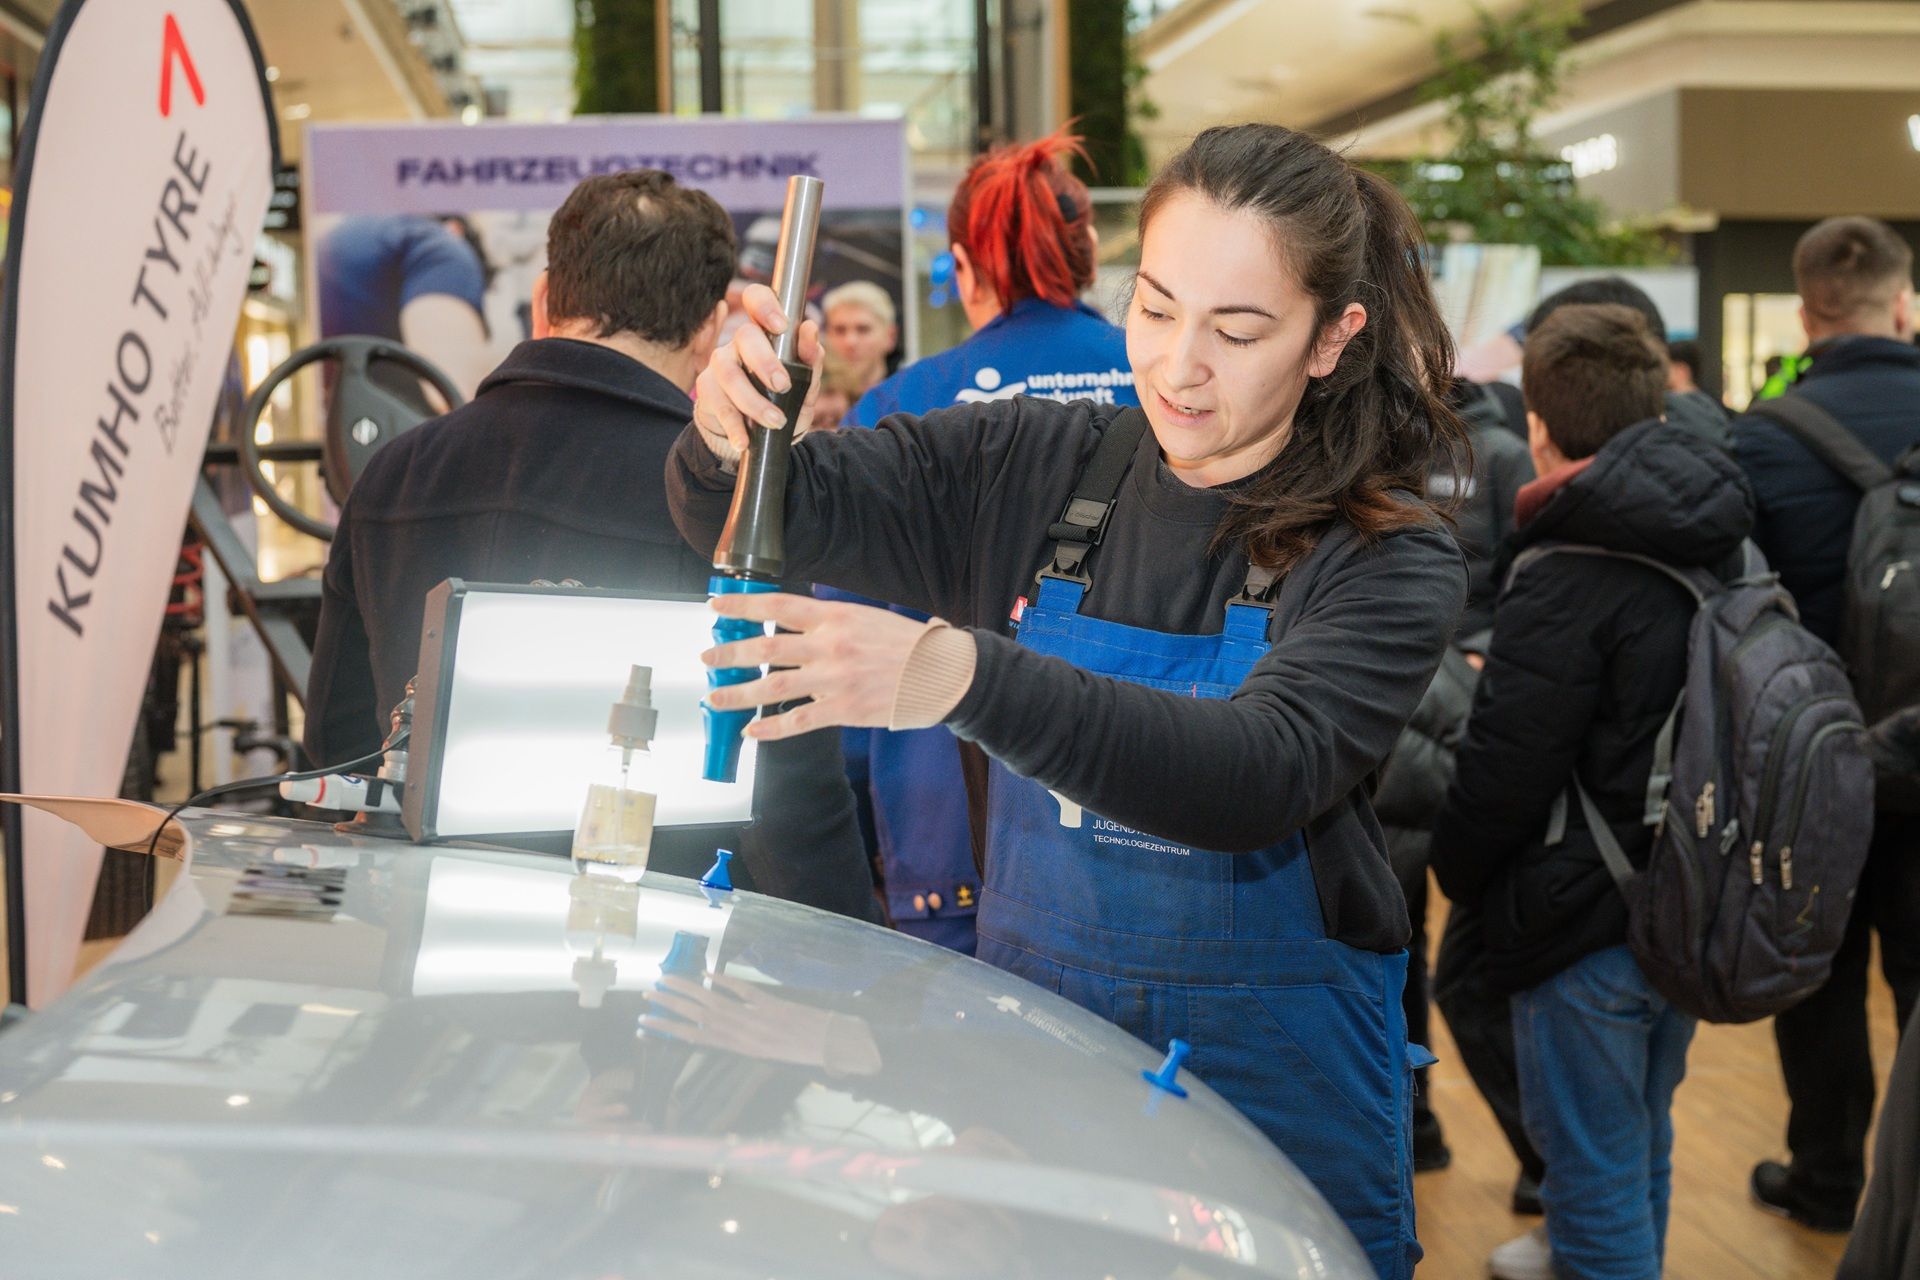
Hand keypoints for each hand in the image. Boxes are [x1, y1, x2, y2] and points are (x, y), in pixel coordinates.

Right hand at [640, 973, 880, 1075]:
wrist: (830, 1045)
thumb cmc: (798, 1053)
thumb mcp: (765, 1055)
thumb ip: (740, 1041)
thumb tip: (716, 1029)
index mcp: (738, 1049)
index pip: (694, 1039)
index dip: (668, 1031)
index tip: (644, 1024)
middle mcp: (742, 1033)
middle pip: (697, 1017)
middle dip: (669, 1006)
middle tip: (645, 996)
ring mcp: (755, 1016)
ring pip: (713, 1002)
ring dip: (687, 990)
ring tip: (665, 981)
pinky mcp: (770, 1002)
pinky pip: (741, 989)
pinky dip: (722, 980)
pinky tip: (706, 973)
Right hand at [693, 282, 823, 463]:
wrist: (758, 432)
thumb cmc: (783, 399)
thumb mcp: (805, 384)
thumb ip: (811, 361)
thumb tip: (810, 329)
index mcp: (765, 331)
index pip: (756, 299)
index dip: (765, 306)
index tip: (781, 326)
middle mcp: (739, 343)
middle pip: (744, 336)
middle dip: (765, 362)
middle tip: (783, 386)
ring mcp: (719, 365)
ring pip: (729, 373)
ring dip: (753, 401)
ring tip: (775, 422)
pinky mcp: (707, 391)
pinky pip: (718, 404)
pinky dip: (734, 426)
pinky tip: (744, 441)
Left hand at [703, 592, 934, 739]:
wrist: (941, 672)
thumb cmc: (904, 643)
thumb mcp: (863, 617)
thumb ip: (827, 623)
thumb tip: (790, 630)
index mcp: (834, 616)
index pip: (776, 607)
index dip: (742, 606)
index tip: (716, 606)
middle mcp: (829, 645)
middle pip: (765, 648)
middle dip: (730, 653)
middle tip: (708, 659)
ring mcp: (835, 679)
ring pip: (773, 686)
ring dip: (738, 692)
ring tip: (714, 696)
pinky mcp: (844, 710)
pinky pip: (797, 720)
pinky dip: (770, 727)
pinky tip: (751, 730)